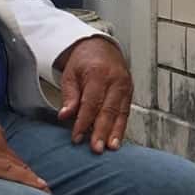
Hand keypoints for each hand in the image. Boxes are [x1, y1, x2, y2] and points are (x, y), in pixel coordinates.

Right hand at [0, 107, 48, 190]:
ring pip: (17, 167)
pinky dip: (27, 180)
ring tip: (46, 194)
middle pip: (16, 162)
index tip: (35, 183)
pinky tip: (39, 188)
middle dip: (29, 177)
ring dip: (32, 181)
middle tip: (46, 192)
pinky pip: (10, 172)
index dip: (23, 171)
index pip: (9, 156)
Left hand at [56, 36, 132, 152]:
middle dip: (102, 131)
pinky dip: (121, 127)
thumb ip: (69, 96)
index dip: (84, 122)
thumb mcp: (70, 75)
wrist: (101, 46)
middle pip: (108, 110)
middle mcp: (115, 80)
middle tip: (96, 148)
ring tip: (111, 147)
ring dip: (115, 132)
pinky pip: (126, 112)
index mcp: (98, 73)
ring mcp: (125, 85)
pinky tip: (117, 139)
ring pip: (120, 113)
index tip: (77, 137)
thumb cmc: (84, 61)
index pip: (91, 102)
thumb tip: (65, 115)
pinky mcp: (130, 92)